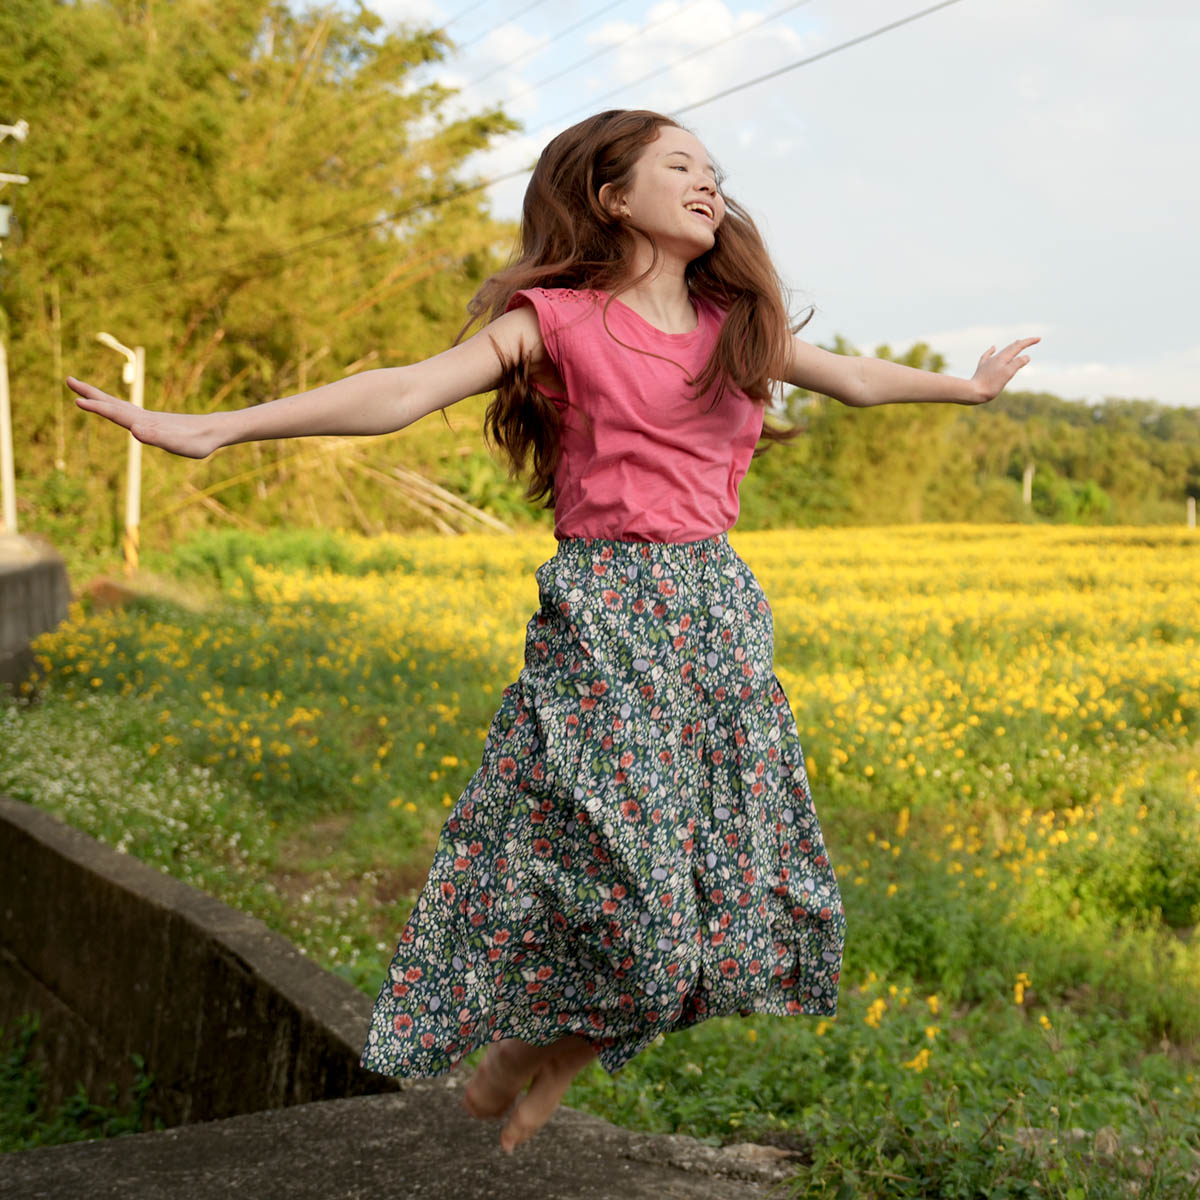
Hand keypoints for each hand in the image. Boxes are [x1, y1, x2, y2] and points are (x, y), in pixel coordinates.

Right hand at [67, 377, 220, 458]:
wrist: (215, 431)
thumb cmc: (199, 441)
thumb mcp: (180, 444)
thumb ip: (158, 437)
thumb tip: (135, 429)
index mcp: (146, 423)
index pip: (117, 414)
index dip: (98, 408)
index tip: (78, 400)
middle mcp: (144, 418)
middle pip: (113, 403)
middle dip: (91, 393)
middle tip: (68, 380)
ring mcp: (148, 419)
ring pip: (118, 405)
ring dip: (99, 397)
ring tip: (82, 391)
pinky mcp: (153, 423)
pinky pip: (127, 412)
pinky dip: (114, 407)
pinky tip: (112, 407)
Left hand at [968, 337, 1040, 403]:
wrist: (972, 392)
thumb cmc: (991, 385)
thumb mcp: (1007, 374)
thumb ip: (1017, 364)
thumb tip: (1027, 356)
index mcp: (1003, 358)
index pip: (1018, 346)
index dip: (1029, 342)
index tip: (1039, 338)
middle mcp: (995, 358)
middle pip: (1011, 347)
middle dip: (1022, 343)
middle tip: (1032, 340)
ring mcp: (988, 362)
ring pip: (1002, 351)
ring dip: (1011, 346)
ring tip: (1017, 343)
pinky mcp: (982, 368)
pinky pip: (988, 355)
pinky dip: (993, 350)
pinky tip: (993, 348)